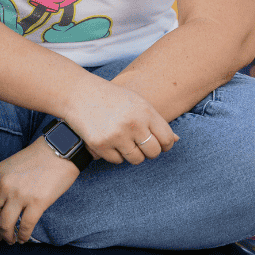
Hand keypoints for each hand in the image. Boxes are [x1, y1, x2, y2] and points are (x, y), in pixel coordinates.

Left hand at [0, 140, 81, 244]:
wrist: (60, 149)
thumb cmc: (37, 157)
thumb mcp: (10, 165)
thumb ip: (0, 182)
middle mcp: (3, 185)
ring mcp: (19, 195)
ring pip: (5, 225)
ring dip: (7, 236)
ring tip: (11, 239)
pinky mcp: (37, 203)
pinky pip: (25, 226)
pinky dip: (23, 235)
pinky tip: (24, 238)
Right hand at [63, 75, 177, 165]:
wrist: (79, 93)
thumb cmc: (111, 98)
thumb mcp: (137, 103)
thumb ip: (156, 121)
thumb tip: (176, 141)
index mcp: (145, 111)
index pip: (167, 138)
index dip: (166, 144)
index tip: (160, 144)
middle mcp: (133, 124)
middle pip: (153, 152)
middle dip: (149, 151)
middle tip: (141, 144)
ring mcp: (116, 135)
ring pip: (136, 159)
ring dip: (132, 154)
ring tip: (124, 141)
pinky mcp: (101, 145)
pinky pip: (117, 160)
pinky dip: (115, 154)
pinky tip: (109, 140)